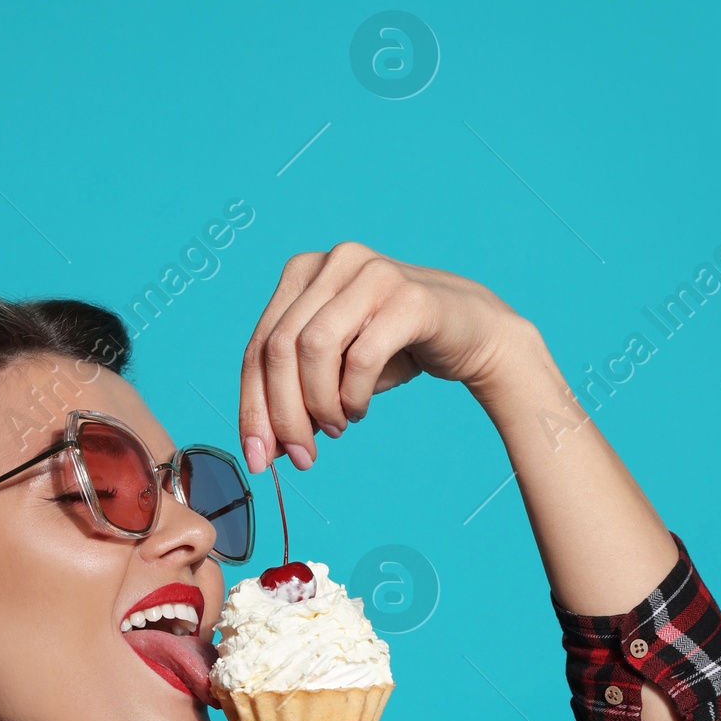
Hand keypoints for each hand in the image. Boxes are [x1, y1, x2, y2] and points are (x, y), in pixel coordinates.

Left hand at [238, 242, 533, 470]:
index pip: (258, 347)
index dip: (251, 407)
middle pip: (279, 348)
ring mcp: (371, 273)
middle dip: (283, 414)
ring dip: (319, 404)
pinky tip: (359, 410)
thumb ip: (293, 397)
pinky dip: (352, 396)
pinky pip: (362, 357)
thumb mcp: (331, 372)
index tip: (256, 458)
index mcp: (303, 273)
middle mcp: (333, 262)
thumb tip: (261, 449)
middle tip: (300, 456)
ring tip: (337, 426)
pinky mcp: (409, 296)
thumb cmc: (392, 350)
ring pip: (314, 348)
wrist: (470, 331)